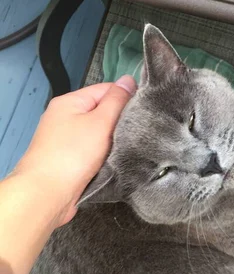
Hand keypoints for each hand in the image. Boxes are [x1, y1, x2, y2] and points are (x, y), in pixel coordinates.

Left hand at [13, 76, 135, 225]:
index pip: (106, 90)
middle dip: (121, 123)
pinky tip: (116, 163)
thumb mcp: (100, 121)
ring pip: (100, 135)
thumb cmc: (73, 154)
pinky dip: (105, 157)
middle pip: (102, 113)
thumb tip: (129, 79)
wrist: (47, 194)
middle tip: (140, 133)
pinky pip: (94, 153)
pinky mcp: (70, 161)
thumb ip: (117, 101)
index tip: (145, 112)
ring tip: (130, 149)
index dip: (126, 98)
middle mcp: (66, 118)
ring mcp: (66, 141)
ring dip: (114, 143)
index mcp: (70, 102)